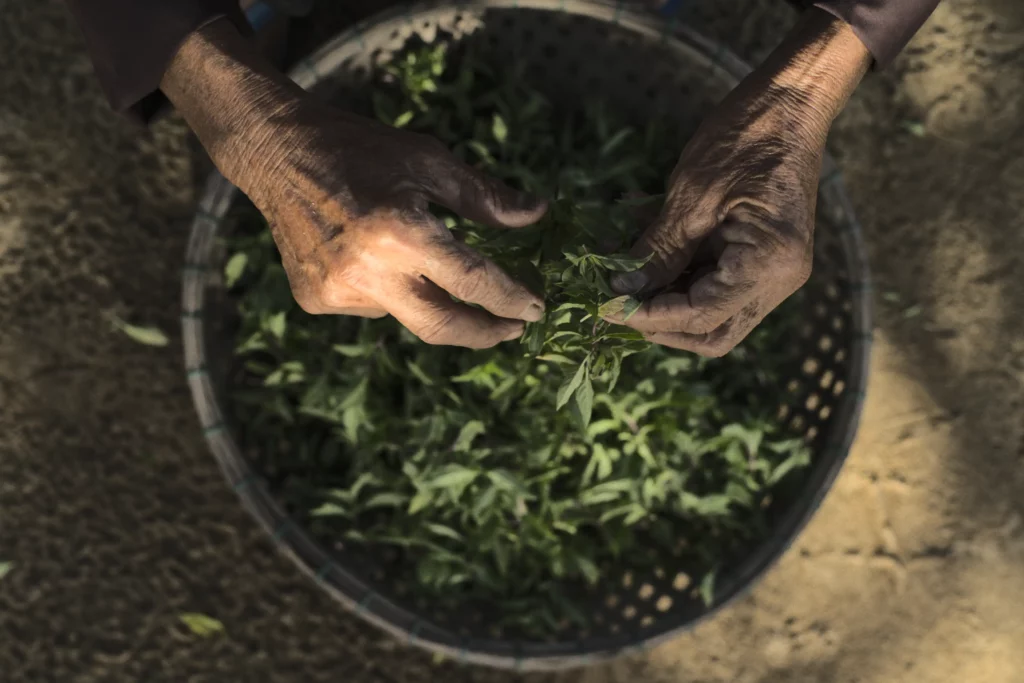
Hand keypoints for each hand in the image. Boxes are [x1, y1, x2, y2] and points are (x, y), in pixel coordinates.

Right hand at [162, 20, 546, 348]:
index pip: (472, 281)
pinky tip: (368, 254)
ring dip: (426, 295)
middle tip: (512, 329)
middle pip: (442, 326)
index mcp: (401, 232)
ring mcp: (337, 291)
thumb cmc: (360, 149)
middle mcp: (368, 271)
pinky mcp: (316, 299)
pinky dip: (387, 289)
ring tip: (408, 251)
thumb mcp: (428, 160)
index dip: (510, 299)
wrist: (277, 154)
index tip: (536, 308)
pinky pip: (372, 307)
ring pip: (406, 314)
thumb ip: (483, 196)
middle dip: (484, 333)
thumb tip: (537, 214)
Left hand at [604, 9, 871, 356]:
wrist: (791, 99)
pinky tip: (643, 245)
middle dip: (660, 323)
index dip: (648, 317)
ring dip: (664, 298)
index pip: (701, 316)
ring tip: (622, 270)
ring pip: (711, 313)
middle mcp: (778, 280)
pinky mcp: (760, 256)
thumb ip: (660, 249)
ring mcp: (773, 271)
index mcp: (769, 265)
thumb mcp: (692, 194)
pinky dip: (676, 272)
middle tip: (616, 302)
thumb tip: (624, 288)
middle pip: (712, 332)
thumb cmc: (746, 136)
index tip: (605, 307)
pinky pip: (714, 281)